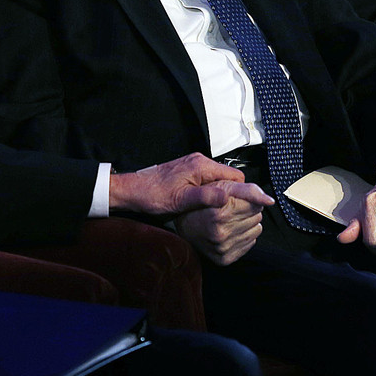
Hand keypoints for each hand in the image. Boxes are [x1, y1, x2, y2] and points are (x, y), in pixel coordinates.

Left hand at [109, 152, 271, 215]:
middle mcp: (200, 162)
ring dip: (221, 195)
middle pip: (230, 179)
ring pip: (220, 180)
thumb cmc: (152, 195)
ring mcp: (194, 166)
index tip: (243, 208)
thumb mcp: (180, 200)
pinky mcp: (188, 173)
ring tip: (217, 211)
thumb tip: (228, 196)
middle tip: (229, 213)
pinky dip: (211, 193)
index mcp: (201, 165)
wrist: (132, 191)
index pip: (236, 177)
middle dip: (232, 195)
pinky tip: (205, 206)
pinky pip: (209, 181)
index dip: (242, 193)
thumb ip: (205, 197)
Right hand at [173, 181, 273, 264]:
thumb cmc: (201, 202)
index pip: (256, 204)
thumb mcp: (222, 185)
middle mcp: (221, 232)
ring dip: (246, 223)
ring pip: (256, 230)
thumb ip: (249, 190)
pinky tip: (230, 231)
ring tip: (229, 220)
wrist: (183, 224)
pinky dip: (243, 236)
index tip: (234, 199)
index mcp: (220, 213)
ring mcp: (223, 247)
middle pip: (257, 217)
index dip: (247, 199)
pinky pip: (251, 244)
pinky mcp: (225, 258)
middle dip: (246, 211)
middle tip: (229, 210)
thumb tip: (269, 200)